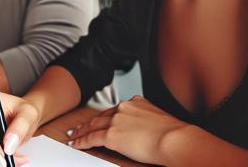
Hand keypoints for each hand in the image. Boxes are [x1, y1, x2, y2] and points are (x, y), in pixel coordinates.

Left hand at [67, 95, 189, 165]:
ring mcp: (116, 120)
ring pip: (93, 125)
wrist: (174, 139)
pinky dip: (82, 141)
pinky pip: (92, 138)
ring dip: (81, 131)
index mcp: (135, 102)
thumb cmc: (173, 134)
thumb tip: (143, 128)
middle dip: (88, 123)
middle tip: (78, 128)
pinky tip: (76, 144)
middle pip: (101, 116)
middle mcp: (124, 108)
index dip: (103, 116)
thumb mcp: (157, 118)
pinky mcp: (112, 135)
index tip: (97, 120)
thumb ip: (145, 119)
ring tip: (74, 136)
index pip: (114, 110)